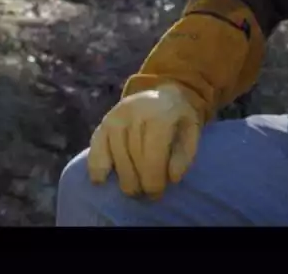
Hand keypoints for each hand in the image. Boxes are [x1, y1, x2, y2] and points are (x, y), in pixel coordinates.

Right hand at [86, 83, 202, 198]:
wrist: (161, 94)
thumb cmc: (177, 118)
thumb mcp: (191, 131)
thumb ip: (185, 154)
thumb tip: (172, 178)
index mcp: (157, 114)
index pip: (152, 155)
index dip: (154, 179)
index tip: (158, 193)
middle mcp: (132, 113)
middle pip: (133, 158)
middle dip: (141, 182)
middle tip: (149, 194)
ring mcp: (114, 118)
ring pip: (116, 158)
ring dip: (125, 179)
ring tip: (135, 189)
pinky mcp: (102, 124)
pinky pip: (95, 150)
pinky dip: (97, 168)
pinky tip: (102, 181)